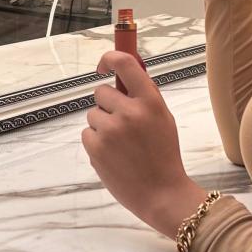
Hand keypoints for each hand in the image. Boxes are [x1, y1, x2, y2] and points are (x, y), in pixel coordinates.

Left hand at [82, 50, 208, 240]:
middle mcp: (129, 112)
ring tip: (121, 145)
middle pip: (101, 91)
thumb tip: (124, 72)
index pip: (125, 63)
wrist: (162, 194)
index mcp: (150, 102)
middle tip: (122, 123)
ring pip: (93, 115)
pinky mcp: (95, 148)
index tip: (103, 66)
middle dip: (108, 104)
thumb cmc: (163, 155)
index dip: (109, 58)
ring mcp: (110, 130)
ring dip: (102, 125)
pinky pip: (87, 134)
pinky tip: (114, 156)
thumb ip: (144, 96)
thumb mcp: (163, 119)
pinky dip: (96, 143)